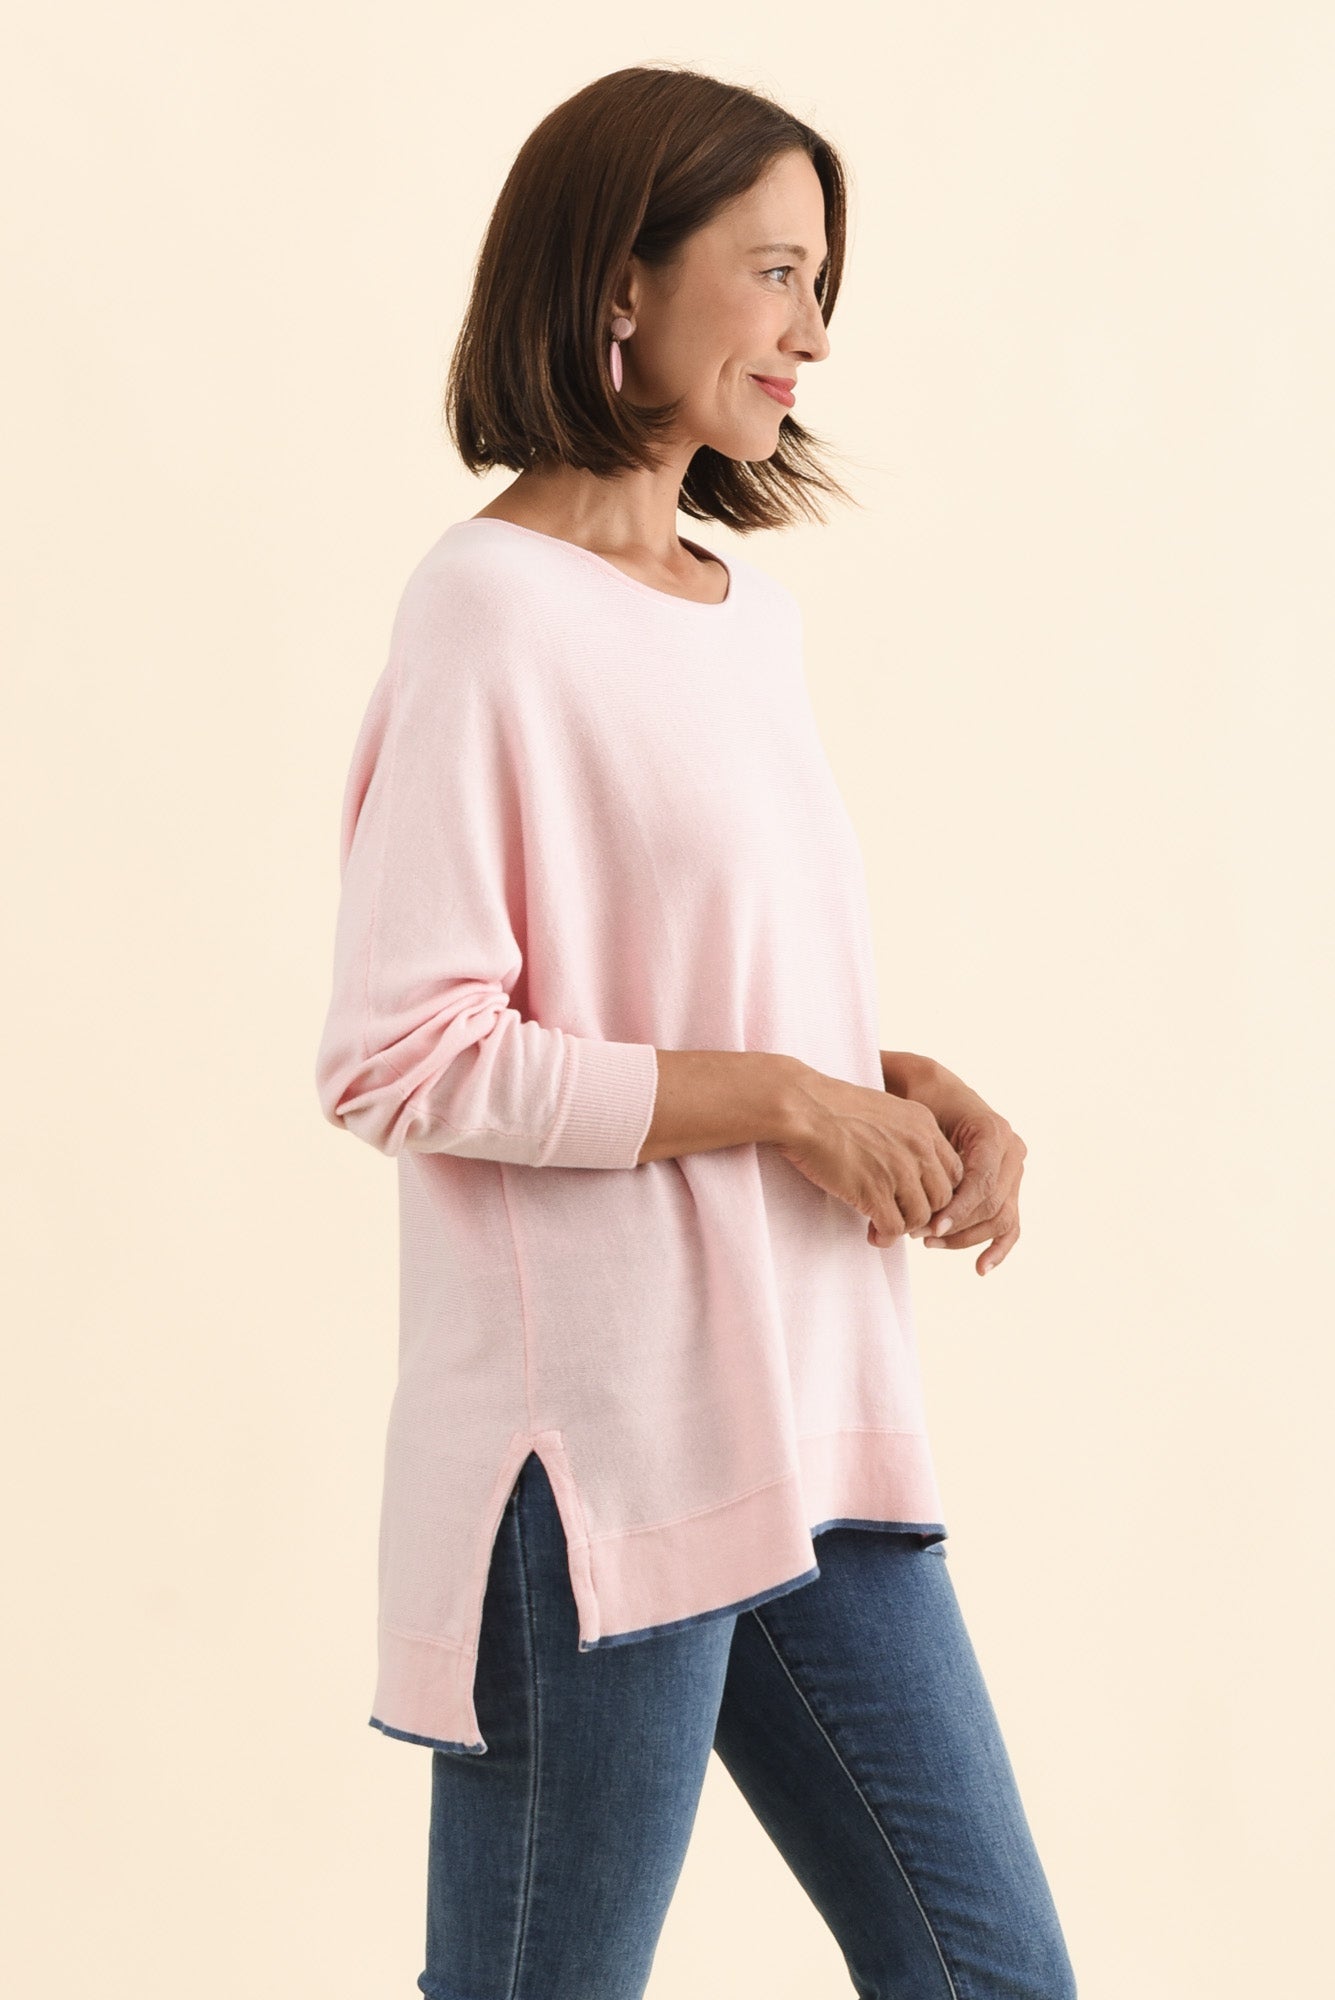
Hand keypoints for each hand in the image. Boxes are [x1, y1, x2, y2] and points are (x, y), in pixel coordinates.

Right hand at [775, 1066, 965, 1250]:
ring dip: (903, 1227)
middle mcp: (919, 1147)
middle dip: (924, 1212)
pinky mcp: (874, 1191)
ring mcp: (899, 1170)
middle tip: (901, 1216)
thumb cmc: (831, 1106)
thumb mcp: (883, 1108)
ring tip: (883, 1227)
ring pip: (921, 1216)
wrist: (802, 1107)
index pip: (953, 1171)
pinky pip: (894, 1227)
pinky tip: (873, 1234)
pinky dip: (885, 1236)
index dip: (936, 1190)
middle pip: (943, 1197)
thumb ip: (902, 1134)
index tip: (916, 1197)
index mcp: (924, 1125)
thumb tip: (902, 1162)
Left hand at [881, 1055, 1026, 1275]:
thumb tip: (903, 1176)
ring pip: (1000, 1218)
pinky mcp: (1009, 1189)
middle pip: (992, 1204)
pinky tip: (979, 1268)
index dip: (958, 1208)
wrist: (935, 1090)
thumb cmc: (922, 1099)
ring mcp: (1014, 1172)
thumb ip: (918, 1143)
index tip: (930, 1226)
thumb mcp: (919, 1113)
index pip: (983, 1181)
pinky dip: (997, 1248)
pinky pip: (1010, 1224)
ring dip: (966, 1237)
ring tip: (929, 1242)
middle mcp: (1011, 1151)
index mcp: (994, 1131)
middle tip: (919, 1234)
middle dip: (955, 1224)